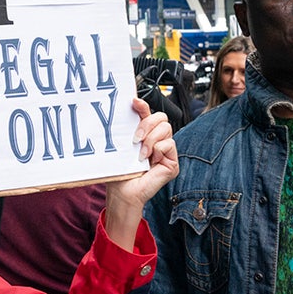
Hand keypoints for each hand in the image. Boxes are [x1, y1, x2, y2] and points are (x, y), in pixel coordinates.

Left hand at [103, 97, 178, 249]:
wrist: (123, 191)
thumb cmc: (120, 171)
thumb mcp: (121, 145)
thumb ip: (127, 127)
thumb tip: (127, 106)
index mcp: (144, 133)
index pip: (148, 113)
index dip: (143, 105)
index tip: (133, 102)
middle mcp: (157, 140)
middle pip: (161, 117)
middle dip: (147, 124)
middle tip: (135, 139)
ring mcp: (166, 151)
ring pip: (166, 129)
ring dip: (150, 140)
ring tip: (141, 154)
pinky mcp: (172, 162)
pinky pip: (169, 144)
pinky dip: (158, 150)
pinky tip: (149, 161)